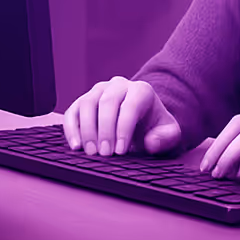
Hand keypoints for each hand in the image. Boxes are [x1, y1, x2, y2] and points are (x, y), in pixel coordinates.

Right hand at [63, 76, 181, 157]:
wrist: (142, 122)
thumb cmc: (154, 127)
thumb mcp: (169, 133)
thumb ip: (166, 137)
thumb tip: (151, 142)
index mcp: (141, 91)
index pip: (130, 105)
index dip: (124, 128)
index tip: (121, 151)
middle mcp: (118, 86)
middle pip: (107, 102)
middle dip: (105, 130)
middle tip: (105, 154)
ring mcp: (99, 91)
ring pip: (87, 103)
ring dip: (87, 130)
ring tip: (91, 152)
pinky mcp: (83, 102)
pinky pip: (73, 111)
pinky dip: (71, 128)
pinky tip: (76, 146)